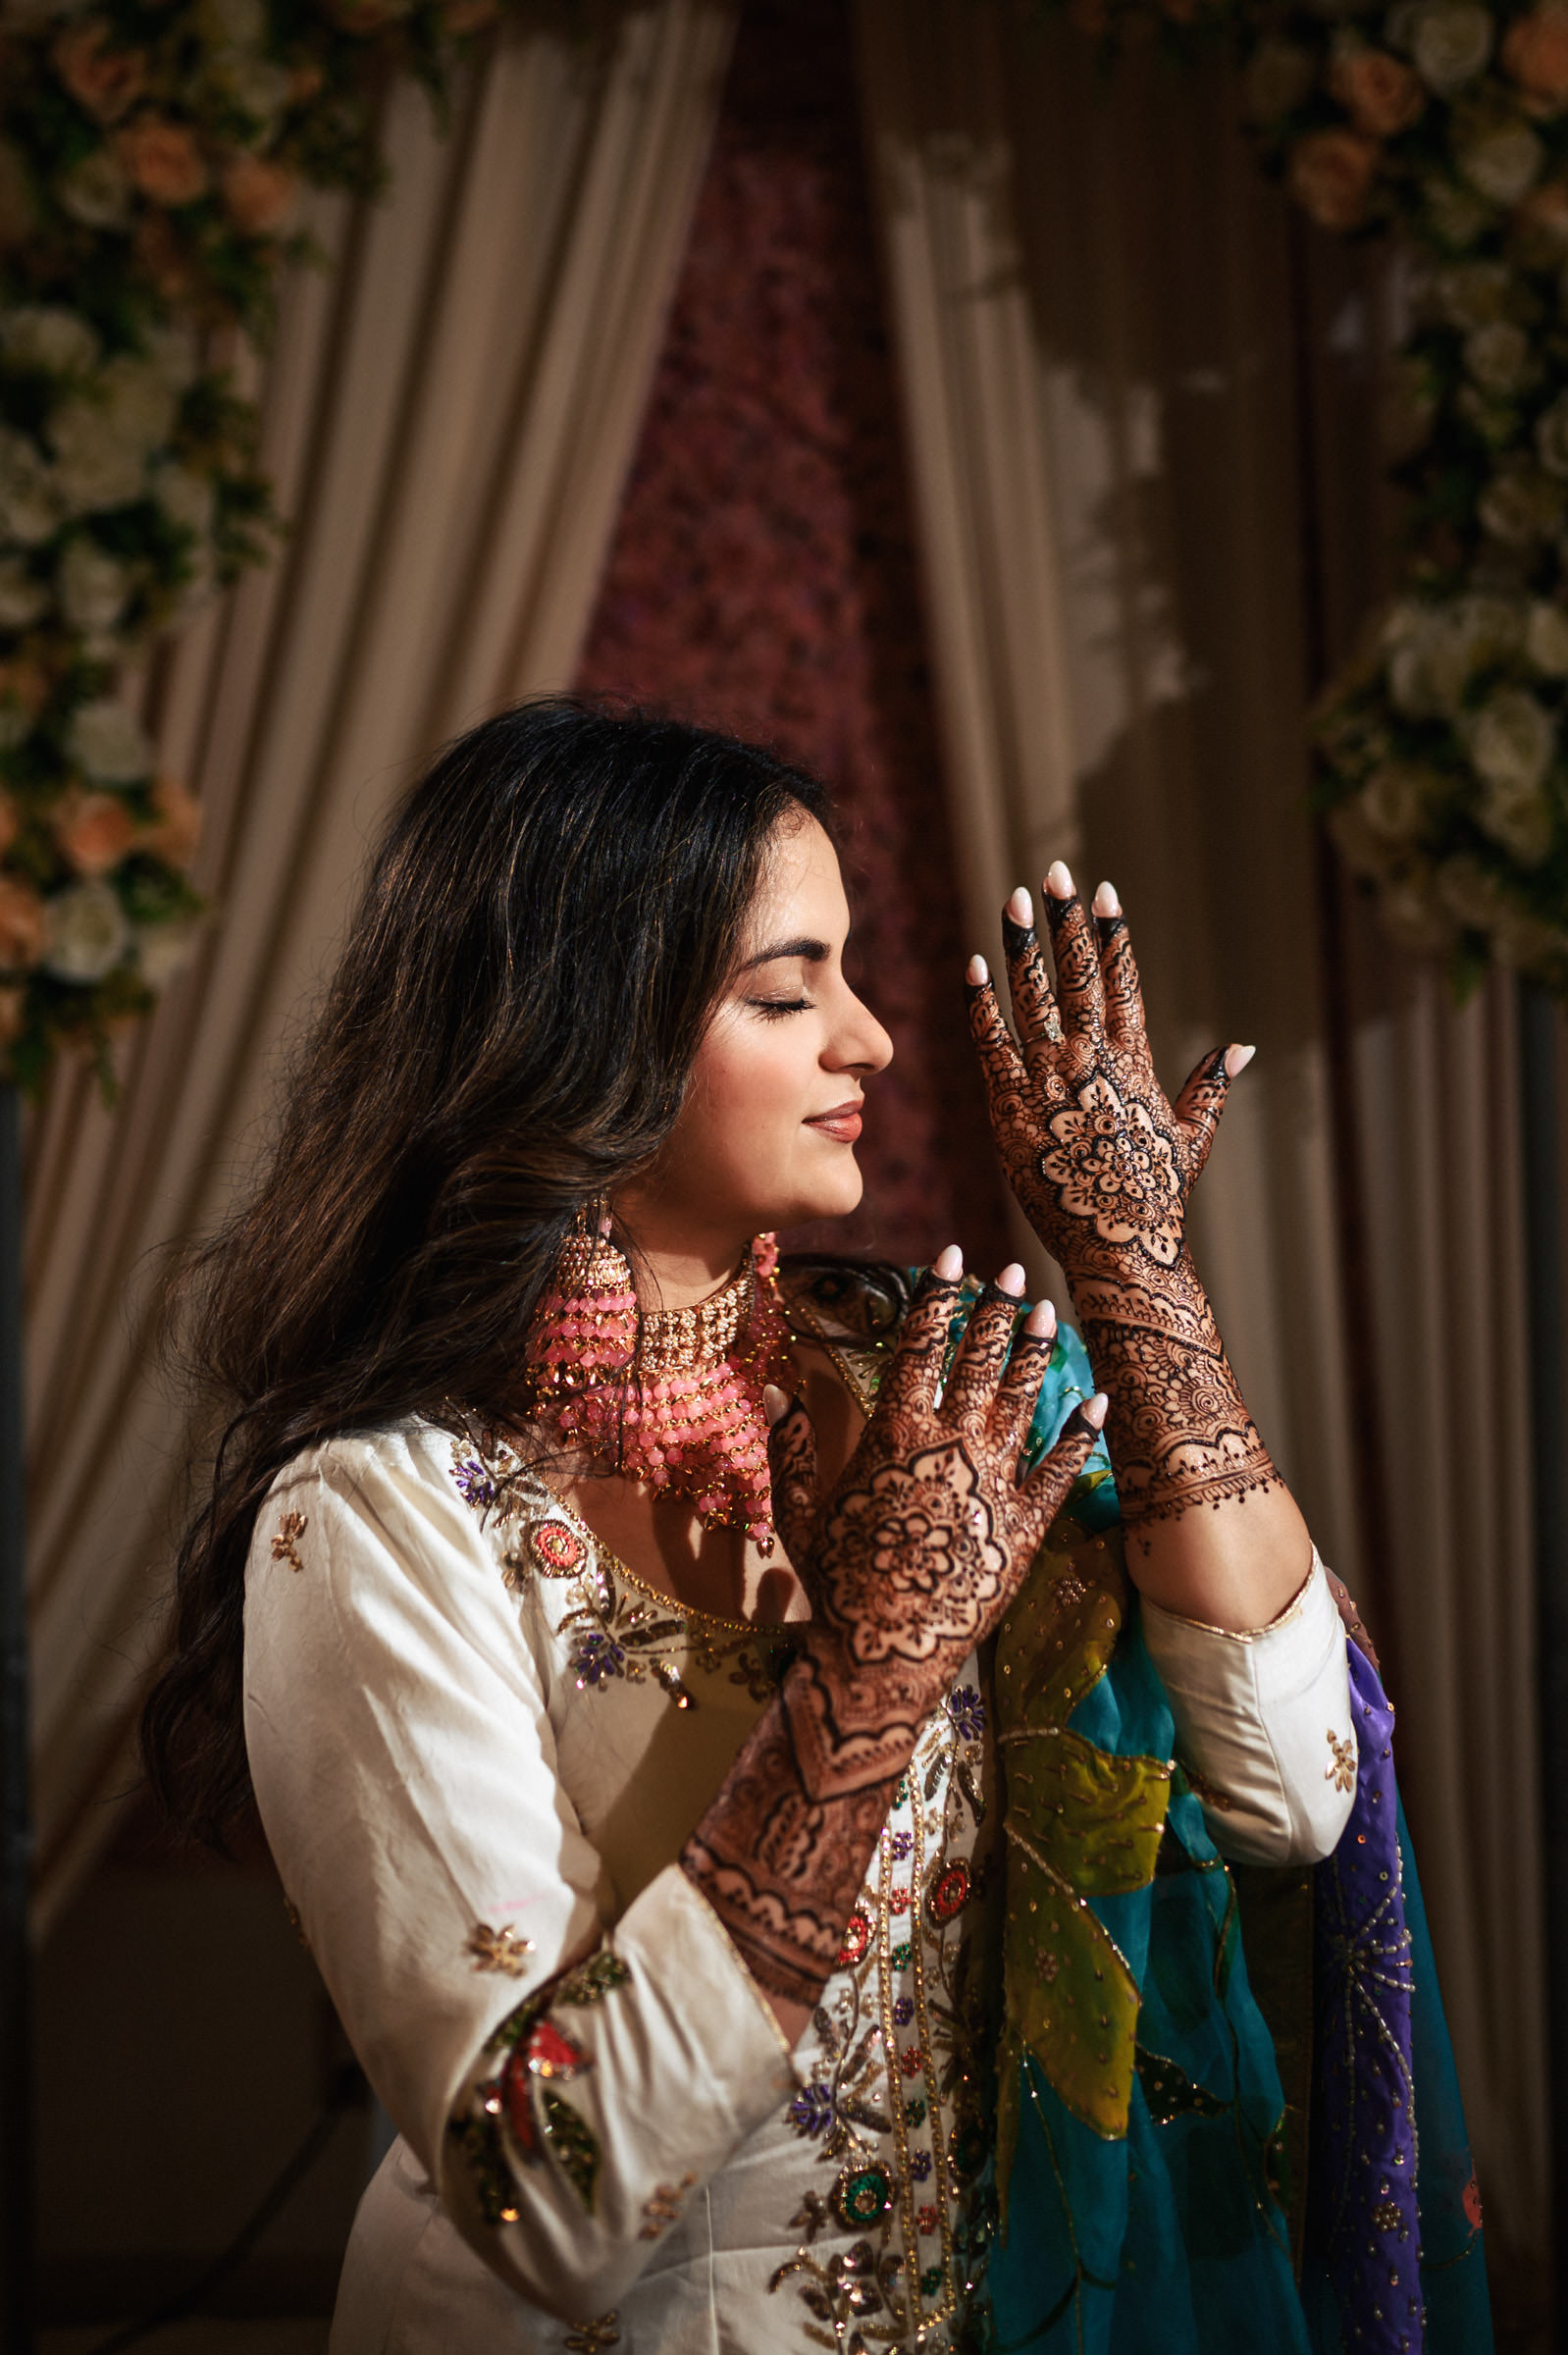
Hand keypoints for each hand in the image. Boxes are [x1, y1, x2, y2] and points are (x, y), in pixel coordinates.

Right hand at [768, 1254, 1104, 1797]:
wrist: (882, 1650)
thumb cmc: (835, 1581)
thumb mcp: (801, 1508)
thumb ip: (792, 1445)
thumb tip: (774, 1388)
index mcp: (896, 1433)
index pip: (921, 1345)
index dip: (937, 1296)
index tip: (952, 1257)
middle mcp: (951, 1445)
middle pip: (980, 1361)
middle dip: (997, 1311)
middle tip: (1014, 1271)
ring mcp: (994, 1483)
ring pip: (1023, 1401)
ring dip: (1037, 1353)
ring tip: (1051, 1313)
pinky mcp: (1027, 1526)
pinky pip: (1062, 1470)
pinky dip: (1082, 1435)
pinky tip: (1098, 1403)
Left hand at [964, 865, 1252, 1284]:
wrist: (1117, 1246)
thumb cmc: (1157, 1196)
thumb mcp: (1193, 1136)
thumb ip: (1210, 1085)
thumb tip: (1241, 1047)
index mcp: (1133, 1061)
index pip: (1121, 981)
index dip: (1111, 934)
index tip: (1103, 893)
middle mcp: (1091, 1061)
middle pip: (1076, 976)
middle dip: (1063, 923)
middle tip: (1052, 876)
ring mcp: (1048, 1082)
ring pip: (1031, 998)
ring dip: (1021, 947)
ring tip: (1013, 903)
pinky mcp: (1009, 1108)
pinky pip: (989, 1044)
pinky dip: (980, 1004)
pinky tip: (973, 966)